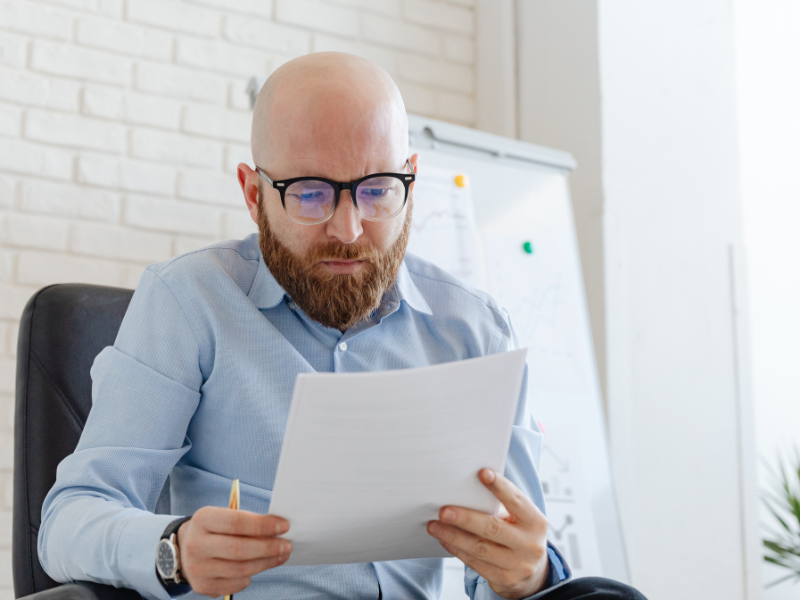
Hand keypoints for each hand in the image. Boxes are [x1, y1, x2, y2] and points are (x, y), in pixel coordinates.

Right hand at [177, 506, 290, 596]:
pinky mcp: (202, 586)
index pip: (237, 522)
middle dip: (268, 548)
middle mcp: (196, 544)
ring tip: (281, 556)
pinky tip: (260, 566)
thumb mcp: (223, 516)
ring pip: (240, 569)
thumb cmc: (214, 529)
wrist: (184, 549)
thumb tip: (278, 529)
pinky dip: (252, 575)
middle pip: (239, 549)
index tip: (284, 526)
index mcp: (203, 519)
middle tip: (287, 545)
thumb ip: (247, 521)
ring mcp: (198, 568)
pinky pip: (236, 584)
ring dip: (266, 563)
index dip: (263, 525)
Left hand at [427, 469, 548, 598]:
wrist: (532, 572)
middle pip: (493, 528)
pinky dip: (457, 549)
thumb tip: (465, 490)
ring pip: (480, 548)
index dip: (500, 487)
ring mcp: (518, 564)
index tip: (482, 473)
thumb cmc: (519, 534)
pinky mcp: (505, 579)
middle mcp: (530, 544)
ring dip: (453, 536)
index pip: (517, 500)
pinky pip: (475, 563)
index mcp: (535, 522)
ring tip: (434, 526)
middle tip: (444, 510)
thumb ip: (499, 506)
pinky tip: (444, 539)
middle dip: (466, 518)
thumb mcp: (519, 519)